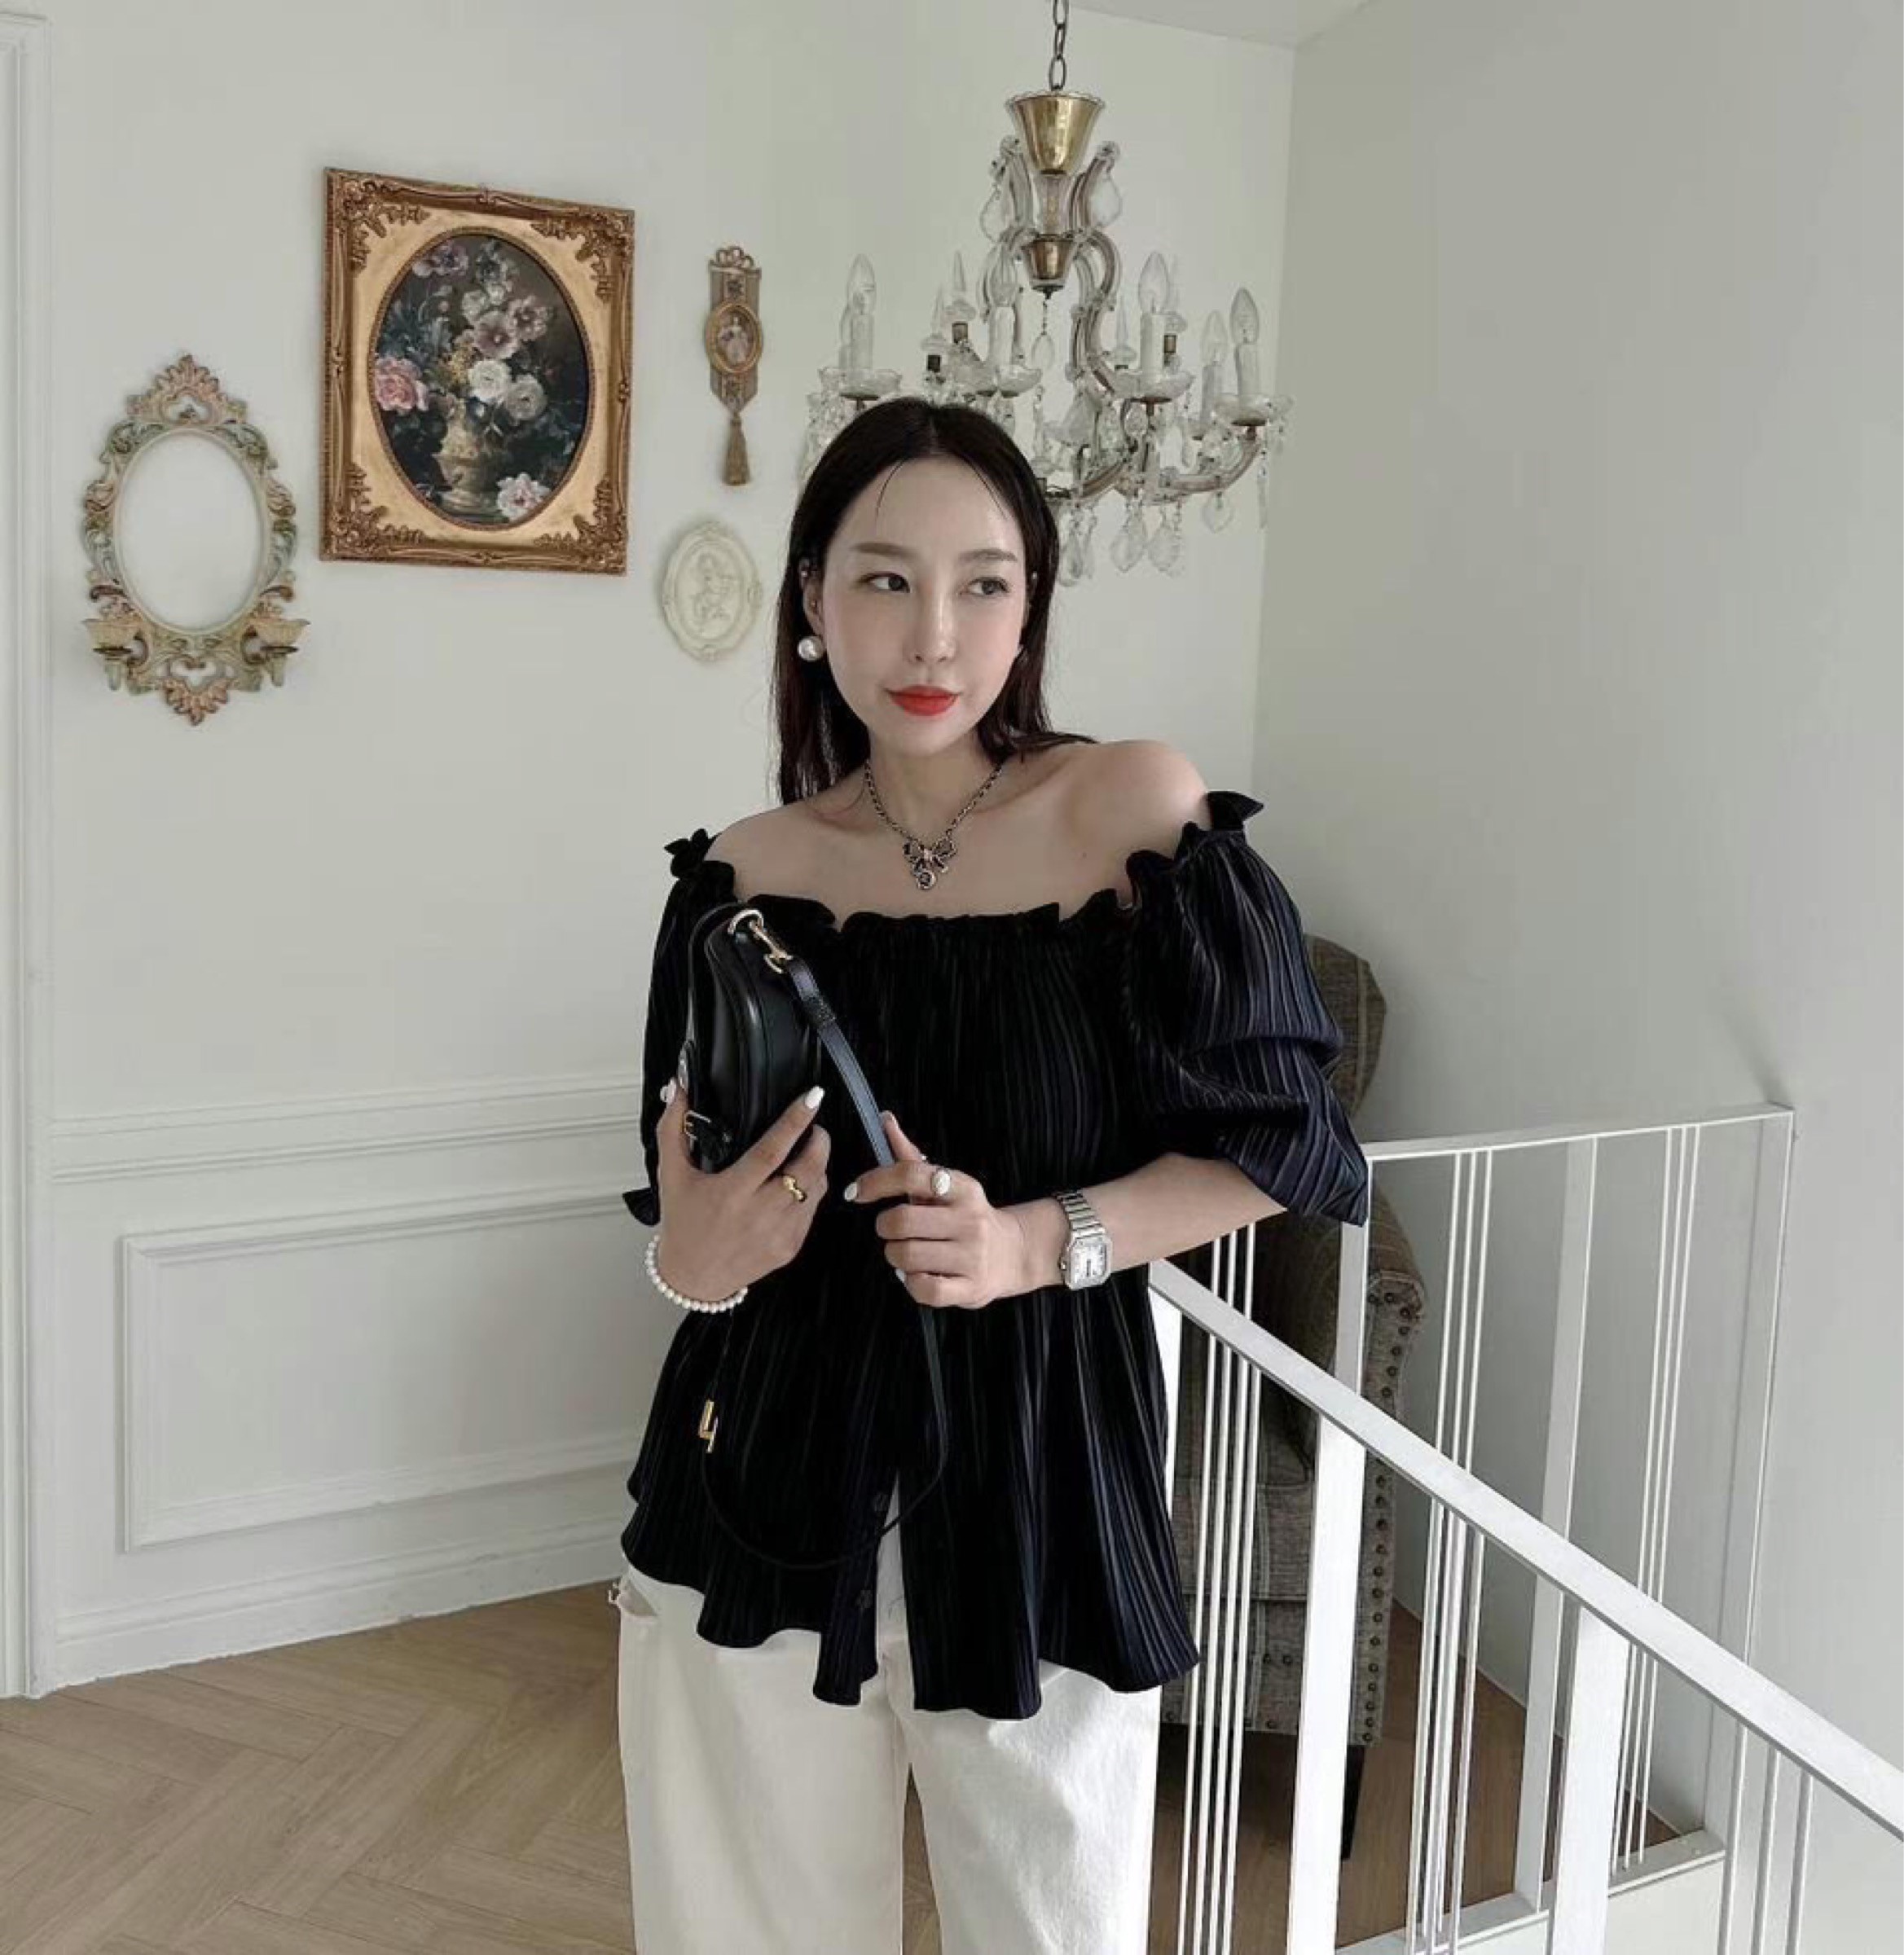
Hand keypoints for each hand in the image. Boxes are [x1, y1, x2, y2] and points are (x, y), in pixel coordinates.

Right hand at [651, 1071, 831, 1300]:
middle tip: (815, 1126)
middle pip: (807, 1169)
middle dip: (820, 1141)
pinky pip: (812, 1211)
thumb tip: (678, 1090)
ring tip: (806, 1153)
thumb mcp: (671, 1174)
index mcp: (732, 1193)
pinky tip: (796, 1185)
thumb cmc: (683, 1224)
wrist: (692, 1277)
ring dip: (817, 1165)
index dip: (796, 1120)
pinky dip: (811, 1192)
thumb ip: (673, 1128)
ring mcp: (779, 1233)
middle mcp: (759, 1214)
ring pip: (817, 1188)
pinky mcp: (790, 1247)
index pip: (773, 1150)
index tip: (812, 1098)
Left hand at [845, 1108, 1030, 1310]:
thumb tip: (884, 1119)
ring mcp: (972, 1255)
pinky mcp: (971, 1288)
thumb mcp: (944, 1186)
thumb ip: (911, 1158)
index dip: (875, 1181)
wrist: (1013, 1252)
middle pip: (902, 1220)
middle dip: (885, 1227)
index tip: (855, 1192)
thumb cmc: (965, 1216)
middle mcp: (970, 1219)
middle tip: (891, 1230)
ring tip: (906, 1252)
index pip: (910, 1174)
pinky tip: (919, 1274)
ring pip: (907, 1255)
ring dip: (895, 1255)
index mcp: (962, 1187)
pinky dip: (911, 1282)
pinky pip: (923, 1289)